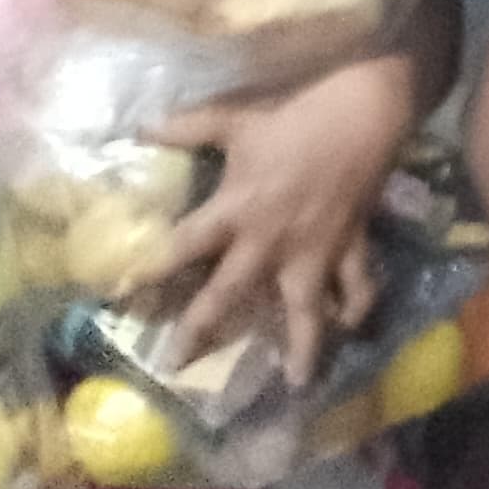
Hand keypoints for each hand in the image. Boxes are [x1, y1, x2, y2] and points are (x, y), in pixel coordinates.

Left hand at [158, 52, 419, 385]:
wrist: (367, 106)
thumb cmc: (297, 112)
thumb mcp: (237, 117)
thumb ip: (188, 128)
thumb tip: (139, 129)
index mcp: (237, 208)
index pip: (181, 246)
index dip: (149, 271)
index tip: (121, 296)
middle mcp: (270, 239)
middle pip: (228, 293)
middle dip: (201, 331)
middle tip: (178, 367)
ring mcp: (314, 247)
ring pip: (305, 307)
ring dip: (301, 345)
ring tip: (296, 382)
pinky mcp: (351, 242)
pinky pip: (357, 282)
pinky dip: (357, 305)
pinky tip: (351, 326)